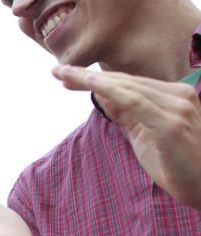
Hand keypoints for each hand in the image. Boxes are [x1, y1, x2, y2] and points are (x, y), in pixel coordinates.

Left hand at [53, 65, 200, 210]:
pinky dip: (112, 91)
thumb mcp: (143, 135)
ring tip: (64, 75)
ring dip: (92, 79)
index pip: (129, 82)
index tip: (67, 75)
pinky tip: (91, 83)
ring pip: (127, 87)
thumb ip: (126, 114)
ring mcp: (178, 107)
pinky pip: (136, 102)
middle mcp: (179, 95)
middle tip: (57, 71)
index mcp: (174, 96)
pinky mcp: (172, 124)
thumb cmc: (175, 164)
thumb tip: (102, 96)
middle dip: (88, 76)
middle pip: (125, 81)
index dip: (96, 78)